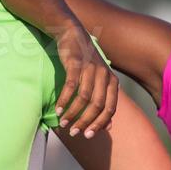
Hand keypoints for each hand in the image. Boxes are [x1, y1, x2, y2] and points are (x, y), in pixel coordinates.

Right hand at [51, 22, 117, 137]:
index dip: (99, 124)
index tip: (87, 136)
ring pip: (84, 98)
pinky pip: (71, 87)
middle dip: (85, 122)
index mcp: (112, 81)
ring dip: (73, 113)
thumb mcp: (99, 80)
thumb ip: (104, 101)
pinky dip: (64, 100)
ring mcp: (91, 68)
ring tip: (64, 124)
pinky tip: (58, 110)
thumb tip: (109, 126)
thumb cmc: (85, 61)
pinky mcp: (76, 64)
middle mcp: (104, 75)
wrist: (72, 33)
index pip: (110, 109)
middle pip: (97, 106)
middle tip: (74, 132)